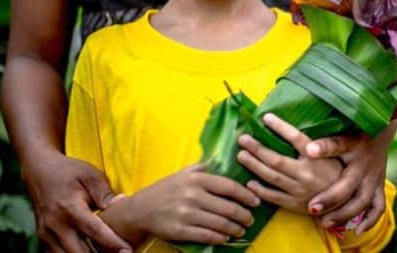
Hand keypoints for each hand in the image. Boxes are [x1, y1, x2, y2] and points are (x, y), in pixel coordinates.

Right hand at [21, 149, 130, 252]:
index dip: (112, 243)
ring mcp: (47, 234)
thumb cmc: (68, 171)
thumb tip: (123, 203)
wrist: (38, 171)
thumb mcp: (90, 175)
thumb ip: (105, 193)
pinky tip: (91, 250)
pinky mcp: (44, 238)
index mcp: (69, 208)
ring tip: (107, 252)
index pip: (94, 232)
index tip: (128, 250)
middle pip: (80, 252)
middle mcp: (56, 225)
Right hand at [120, 165, 259, 245]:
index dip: (246, 195)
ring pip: (220, 224)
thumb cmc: (167, 188)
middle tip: (250, 219)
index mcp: (196, 179)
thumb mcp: (185, 173)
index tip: (256, 201)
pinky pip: (206, 236)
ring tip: (242, 229)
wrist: (140, 208)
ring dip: (235, 229)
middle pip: (228, 207)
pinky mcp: (179, 231)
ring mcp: (186, 214)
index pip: (229, 186)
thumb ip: (206, 168)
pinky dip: (220, 238)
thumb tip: (230, 158)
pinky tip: (226, 237)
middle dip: (244, 215)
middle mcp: (192, 195)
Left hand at [236, 113, 342, 213]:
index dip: (280, 127)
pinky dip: (260, 190)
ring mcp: (300, 191)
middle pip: (277, 159)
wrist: (345, 203)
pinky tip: (249, 182)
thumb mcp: (333, 154)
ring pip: (272, 177)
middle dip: (257, 148)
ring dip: (254, 166)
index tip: (265, 117)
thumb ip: (317, 143)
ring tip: (241, 155)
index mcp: (317, 159)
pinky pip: (274, 197)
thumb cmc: (338, 173)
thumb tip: (295, 126)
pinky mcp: (295, 205)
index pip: (296, 138)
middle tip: (242, 138)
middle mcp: (307, 174)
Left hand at [305, 120, 396, 233]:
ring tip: (325, 223)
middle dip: (331, 198)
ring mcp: (374, 178)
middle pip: (350, 185)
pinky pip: (378, 207)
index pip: (337, 146)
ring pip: (363, 201)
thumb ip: (325, 141)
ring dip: (345, 214)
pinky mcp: (379, 186)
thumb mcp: (341, 131)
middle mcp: (364, 164)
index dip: (323, 149)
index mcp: (353, 146)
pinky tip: (357, 230)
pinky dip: (370, 220)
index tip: (308, 152)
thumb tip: (306, 148)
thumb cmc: (354, 131)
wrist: (381, 131)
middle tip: (311, 208)